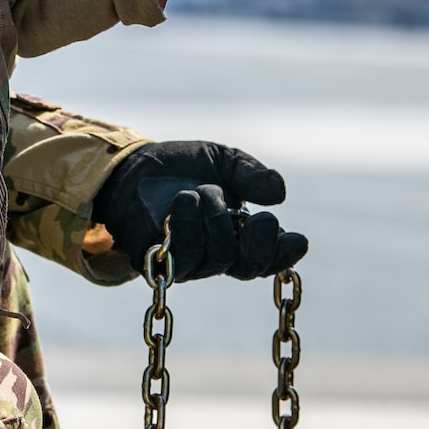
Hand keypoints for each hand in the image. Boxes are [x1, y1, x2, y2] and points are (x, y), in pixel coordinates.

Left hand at [92, 141, 307, 281]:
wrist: (133, 165)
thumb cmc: (181, 166)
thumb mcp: (223, 161)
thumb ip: (251, 174)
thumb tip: (280, 194)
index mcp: (241, 233)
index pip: (269, 257)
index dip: (284, 254)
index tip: (296, 239)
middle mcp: (218, 254)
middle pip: (248, 267)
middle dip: (258, 242)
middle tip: (261, 218)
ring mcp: (190, 262)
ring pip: (217, 258)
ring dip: (215, 220)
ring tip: (199, 191)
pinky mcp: (160, 264)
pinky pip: (182, 259)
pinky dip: (187, 228)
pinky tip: (183, 202)